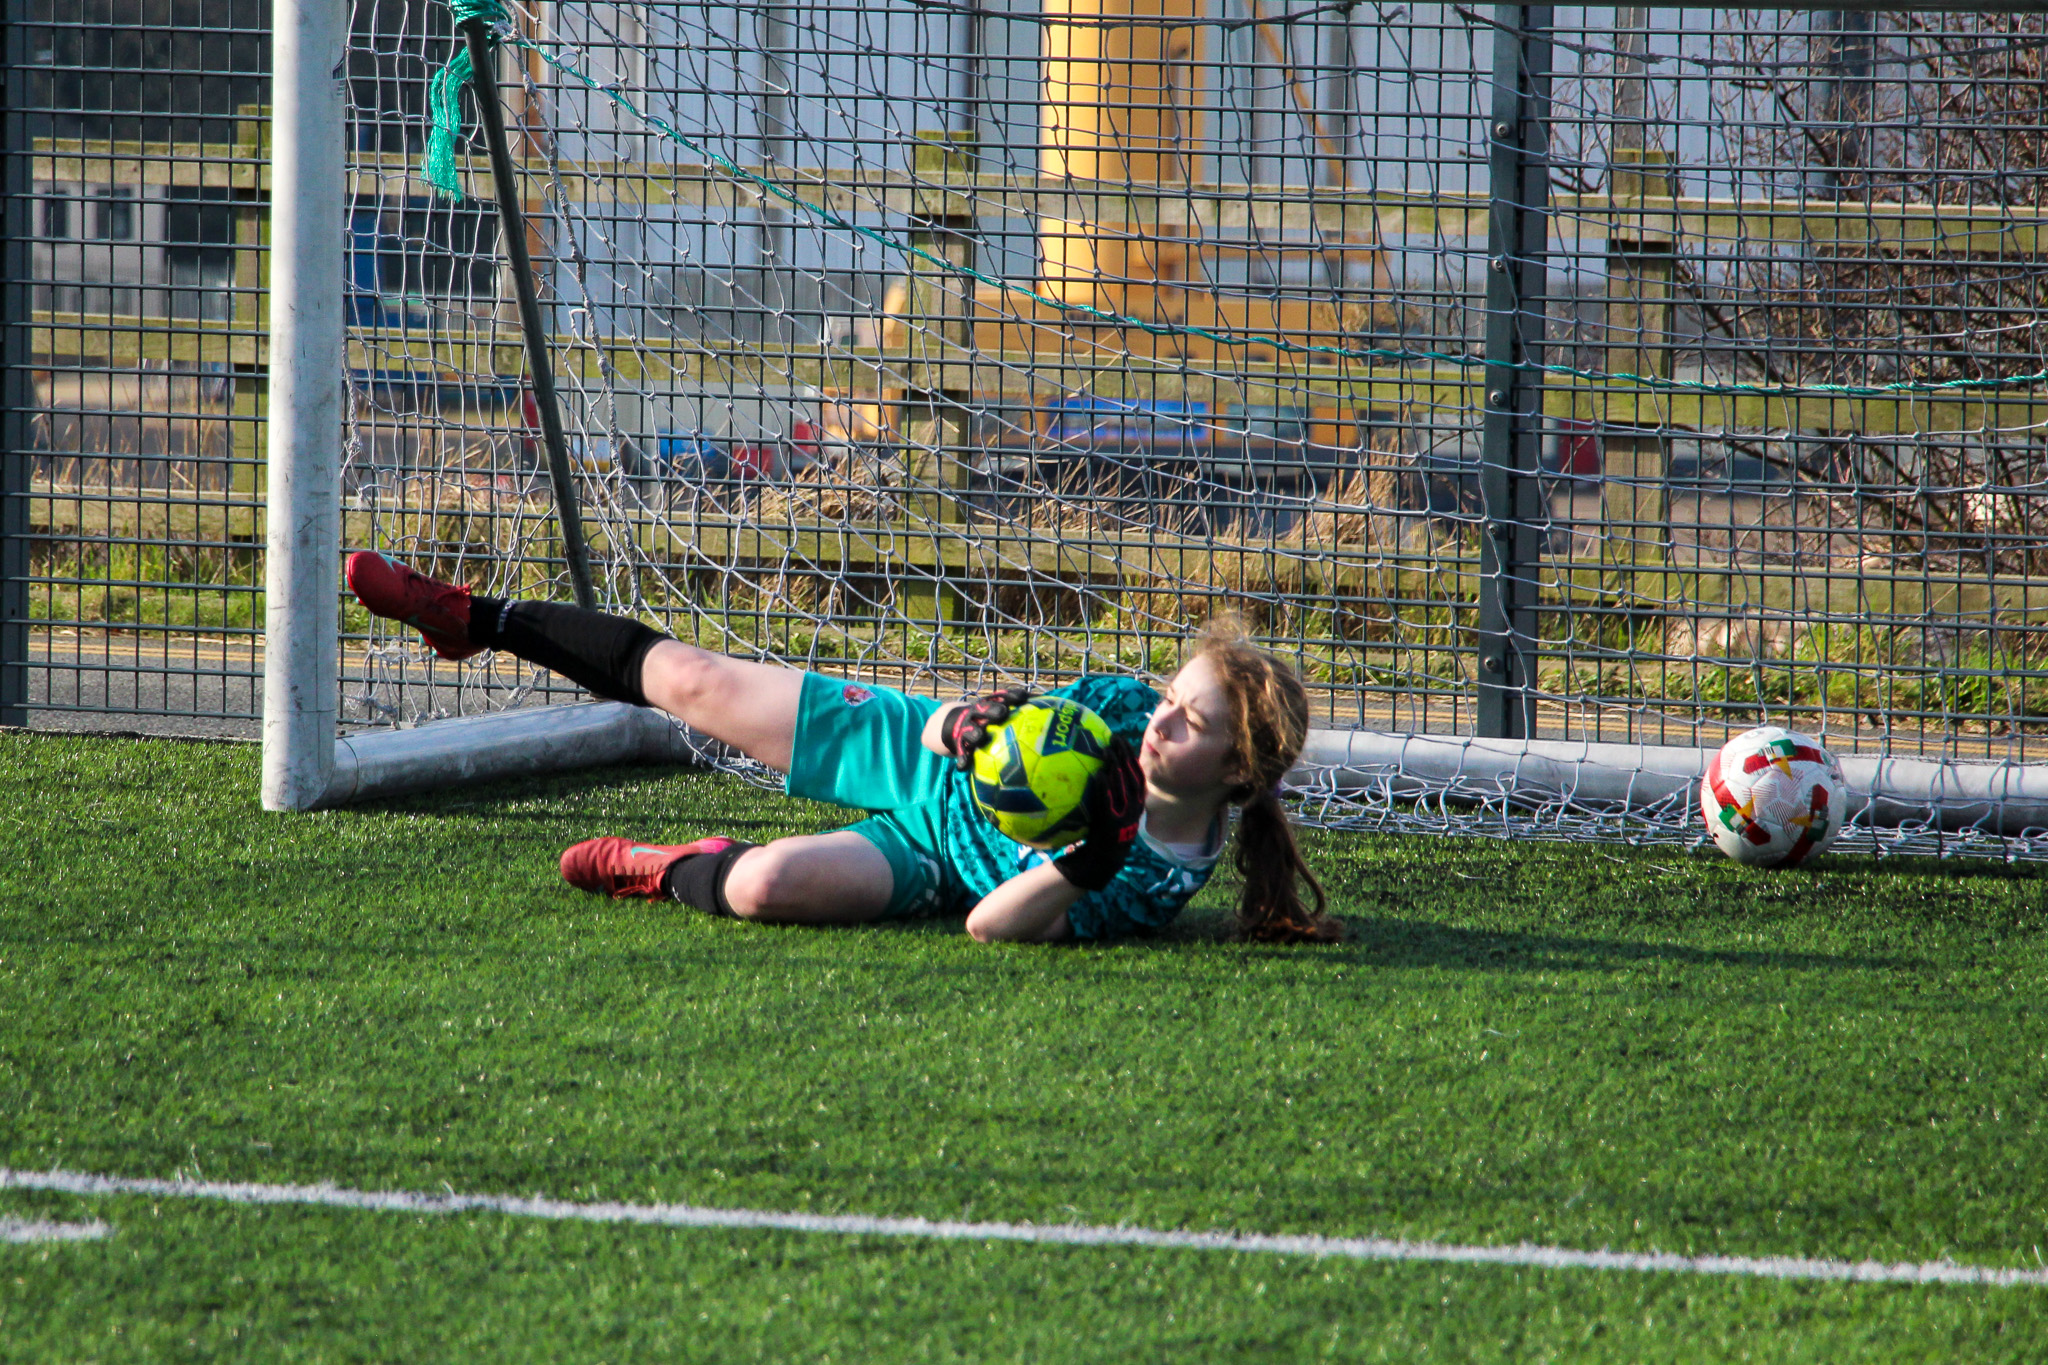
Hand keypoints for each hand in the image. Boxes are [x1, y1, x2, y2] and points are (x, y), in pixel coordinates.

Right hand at [940, 685, 1033, 770]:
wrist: (959, 725)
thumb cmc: (990, 721)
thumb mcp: (1001, 715)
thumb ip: (1024, 714)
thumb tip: (1053, 711)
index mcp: (991, 705)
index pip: (1003, 697)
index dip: (1012, 696)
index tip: (1023, 696)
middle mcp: (979, 714)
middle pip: (985, 709)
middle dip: (992, 710)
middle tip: (1002, 713)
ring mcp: (968, 727)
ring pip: (971, 729)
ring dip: (974, 732)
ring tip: (978, 737)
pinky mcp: (960, 743)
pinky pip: (962, 751)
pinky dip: (963, 758)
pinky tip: (963, 766)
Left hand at [1052, 738, 1144, 891]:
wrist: (1099, 865)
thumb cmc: (1099, 836)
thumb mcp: (1109, 813)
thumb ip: (1107, 794)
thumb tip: (1093, 770)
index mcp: (1136, 805)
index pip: (1137, 775)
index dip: (1132, 757)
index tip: (1123, 740)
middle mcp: (1134, 810)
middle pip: (1132, 776)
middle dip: (1125, 755)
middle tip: (1115, 737)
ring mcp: (1124, 818)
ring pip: (1123, 787)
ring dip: (1116, 767)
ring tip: (1107, 750)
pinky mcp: (1112, 826)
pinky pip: (1109, 803)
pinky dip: (1105, 788)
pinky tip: (1098, 774)